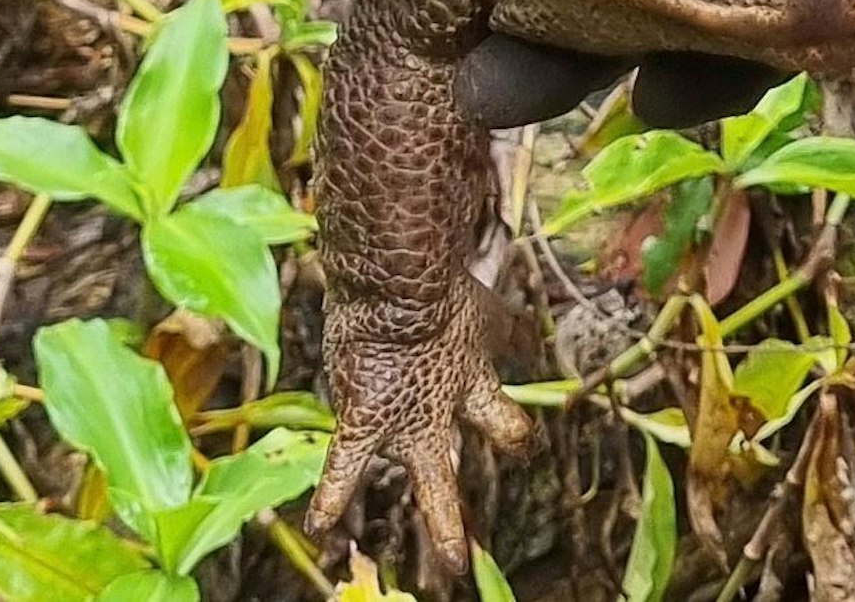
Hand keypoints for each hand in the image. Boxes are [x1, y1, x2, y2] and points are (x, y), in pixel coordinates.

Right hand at [306, 279, 532, 574]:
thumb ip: (510, 332)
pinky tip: (321, 531)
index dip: (515, 434)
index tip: (524, 445)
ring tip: (448, 568)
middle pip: (464, 467)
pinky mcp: (364, 419)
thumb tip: (534, 338)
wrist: (401, 286)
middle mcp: (443, 413)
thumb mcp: (487, 313)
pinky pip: (344, 467)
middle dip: (460, 513)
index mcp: (473, 384)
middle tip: (460, 561)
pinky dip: (331, 498)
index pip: (505, 423)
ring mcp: (407, 422)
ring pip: (429, 479)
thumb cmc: (439, 290)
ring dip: (442, 521)